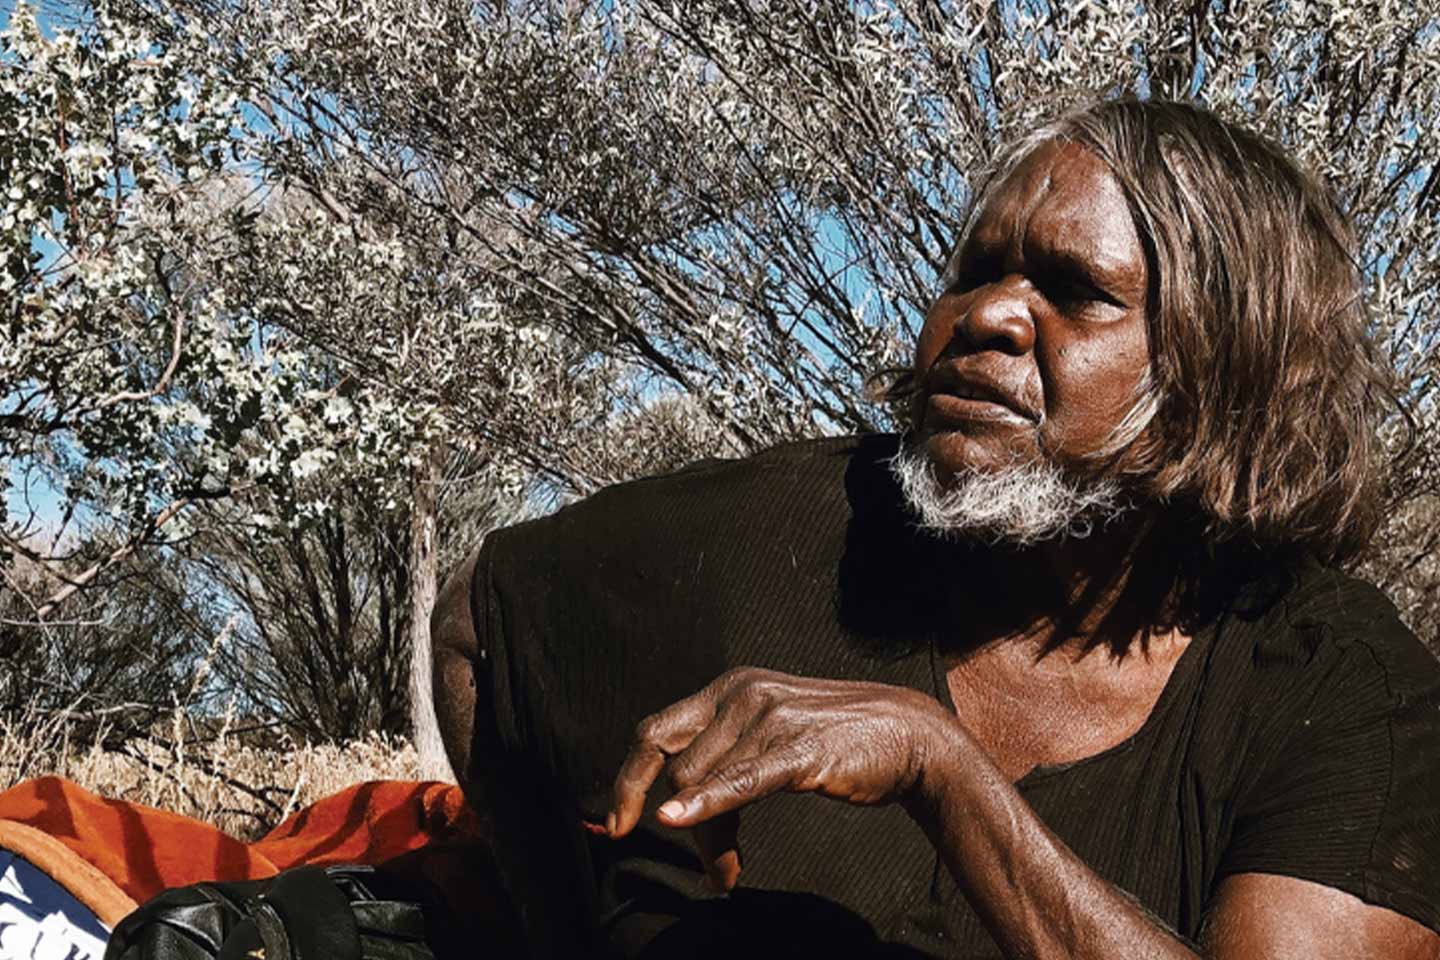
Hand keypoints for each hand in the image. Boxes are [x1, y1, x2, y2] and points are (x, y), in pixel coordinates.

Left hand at [605, 666, 960, 890]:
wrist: (912, 737)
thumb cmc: (837, 742)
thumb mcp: (770, 732)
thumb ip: (724, 752)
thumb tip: (673, 800)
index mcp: (730, 688)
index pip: (656, 731)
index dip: (627, 780)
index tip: (616, 823)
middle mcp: (742, 694)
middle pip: (671, 761)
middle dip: (664, 817)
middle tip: (686, 860)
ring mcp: (770, 719)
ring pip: (701, 784)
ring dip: (706, 839)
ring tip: (726, 872)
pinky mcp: (798, 750)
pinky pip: (738, 781)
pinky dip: (704, 803)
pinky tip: (679, 821)